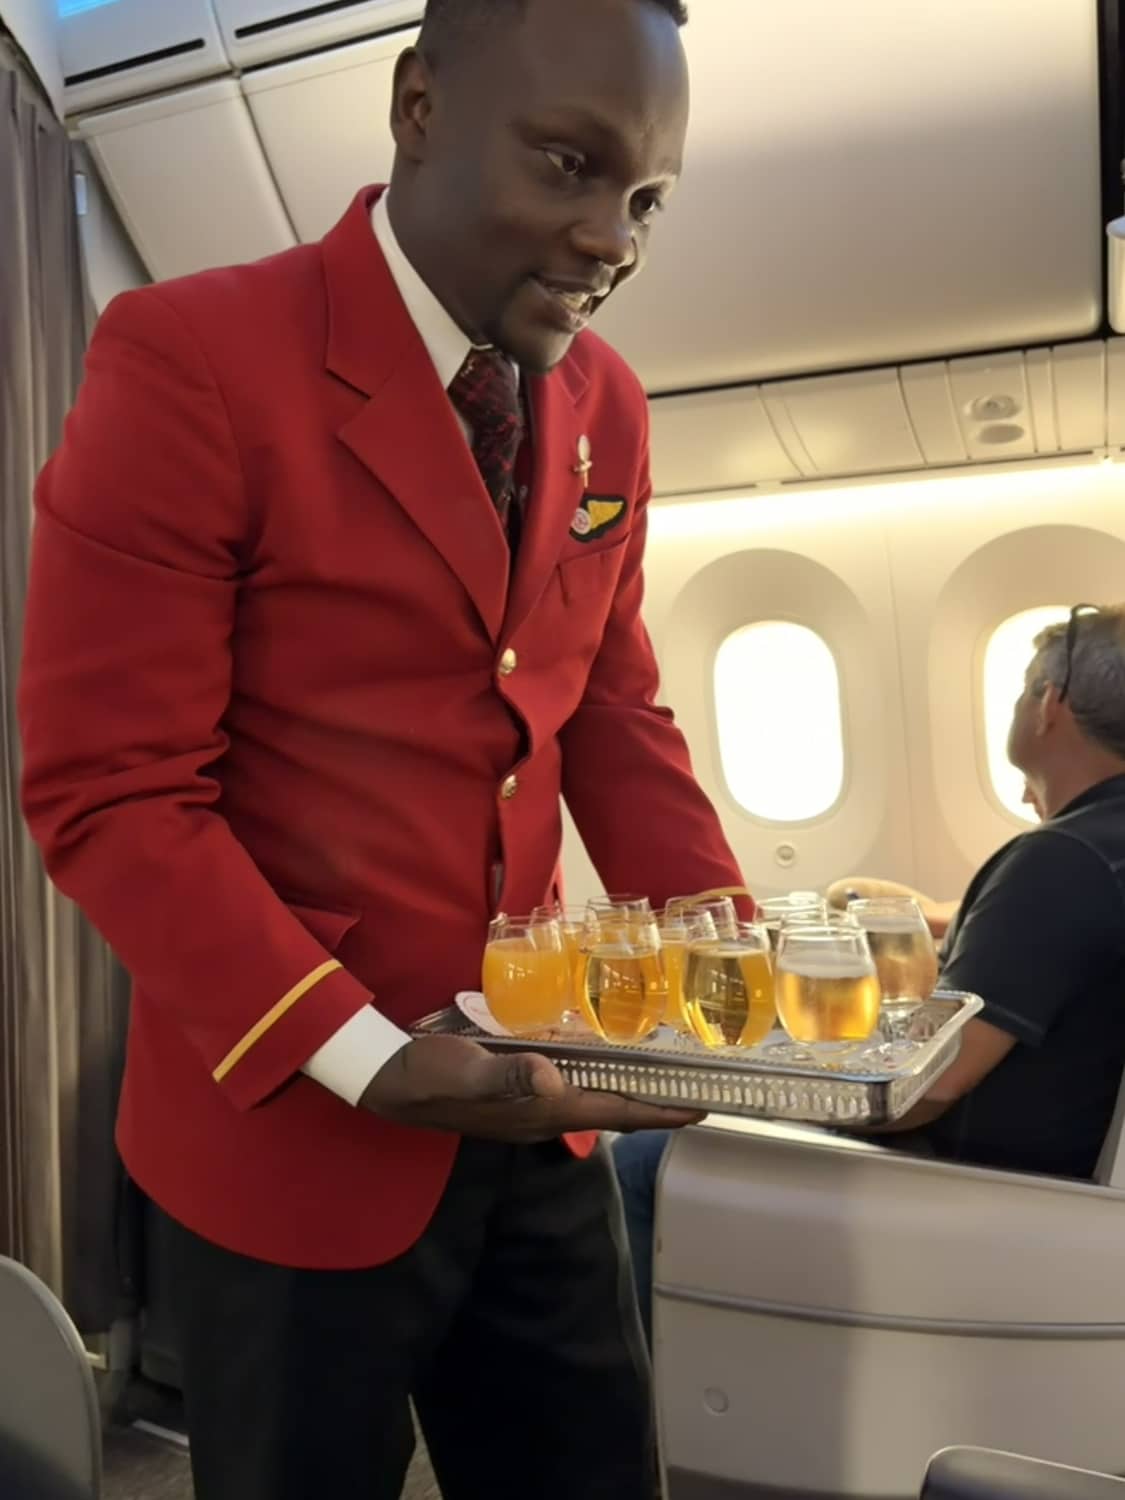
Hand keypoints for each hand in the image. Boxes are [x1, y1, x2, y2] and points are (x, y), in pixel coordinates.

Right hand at [360, 1034, 705, 1140]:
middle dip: (658, 1103)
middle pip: (617, 1110)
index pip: (617, 1112)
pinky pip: (575, 1088)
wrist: (391, 1081)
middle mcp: (546, 1114)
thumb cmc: (431, 1075)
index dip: (661, 1111)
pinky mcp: (519, 1093)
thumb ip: (508, 1075)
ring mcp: (532, 1106)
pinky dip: (602, 1078)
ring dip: (633, 1091)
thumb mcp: (467, 1070)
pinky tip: (606, 1058)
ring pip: (598, 1100)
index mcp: (543, 1110)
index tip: (704, 1106)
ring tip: (666, 1073)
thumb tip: (553, 1079)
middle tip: (699, 1084)